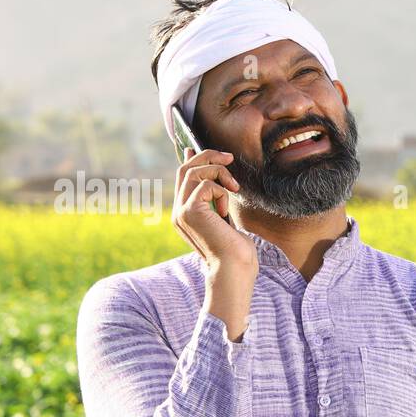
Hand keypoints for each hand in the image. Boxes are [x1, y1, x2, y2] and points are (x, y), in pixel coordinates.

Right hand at [172, 147, 256, 272]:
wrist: (235, 268)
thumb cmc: (236, 250)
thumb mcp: (227, 219)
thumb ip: (219, 200)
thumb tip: (219, 180)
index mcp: (185, 214)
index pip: (183, 178)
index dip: (191, 159)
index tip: (198, 148)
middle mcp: (178, 212)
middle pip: (185, 169)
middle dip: (207, 157)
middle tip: (229, 157)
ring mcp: (181, 211)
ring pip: (193, 172)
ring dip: (219, 172)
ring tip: (235, 187)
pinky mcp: (189, 211)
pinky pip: (205, 184)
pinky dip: (221, 192)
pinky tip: (225, 211)